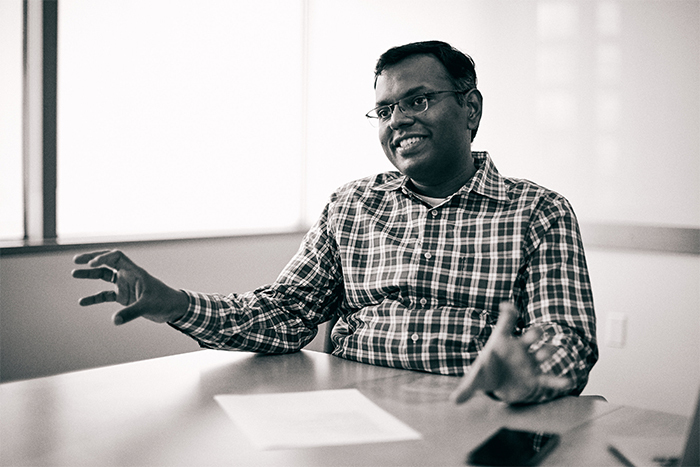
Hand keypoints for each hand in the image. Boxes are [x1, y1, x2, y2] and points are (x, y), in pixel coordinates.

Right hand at [72, 250, 188, 324]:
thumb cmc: (164, 301)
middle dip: (92, 259)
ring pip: (104, 276)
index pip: (117, 257)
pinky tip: (82, 302)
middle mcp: (128, 276)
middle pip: (107, 262)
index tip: (93, 264)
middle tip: (76, 260)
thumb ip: (131, 312)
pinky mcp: (124, 297)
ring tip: (74, 273)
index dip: (104, 257)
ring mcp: (125, 286)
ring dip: (90, 275)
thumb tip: (115, 320)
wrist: (172, 309)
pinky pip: (105, 295)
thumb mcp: (148, 306)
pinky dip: (94, 297)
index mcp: (135, 271)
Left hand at [450, 302, 568, 404]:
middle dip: (534, 333)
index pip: (507, 322)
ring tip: (546, 353)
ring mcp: (529, 362)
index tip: (507, 306)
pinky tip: (565, 382)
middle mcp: (519, 349)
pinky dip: (557, 381)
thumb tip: (454, 401)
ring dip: (547, 351)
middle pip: (531, 335)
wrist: (497, 385)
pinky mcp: (535, 378)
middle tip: (534, 334)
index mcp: (502, 341)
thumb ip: (466, 388)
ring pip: (543, 352)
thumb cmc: (486, 373)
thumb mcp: (474, 379)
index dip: (508, 312)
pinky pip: (548, 379)